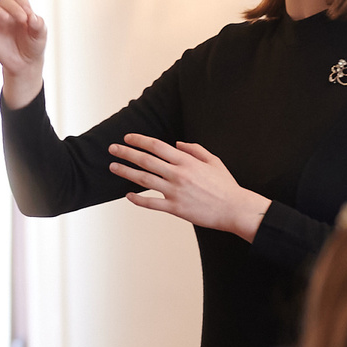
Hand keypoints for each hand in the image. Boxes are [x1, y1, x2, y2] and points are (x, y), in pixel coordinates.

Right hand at [0, 0, 47, 108]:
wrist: (25, 63)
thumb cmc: (33, 44)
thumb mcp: (41, 34)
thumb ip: (39, 24)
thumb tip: (32, 17)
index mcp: (17, 6)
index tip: (29, 13)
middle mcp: (4, 10)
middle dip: (13, 7)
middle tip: (23, 20)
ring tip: (5, 19)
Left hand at [109, 135, 270, 238]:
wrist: (234, 209)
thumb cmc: (225, 185)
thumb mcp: (213, 161)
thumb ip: (194, 150)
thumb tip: (176, 144)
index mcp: (187, 161)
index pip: (157, 146)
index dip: (139, 140)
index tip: (127, 138)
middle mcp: (178, 174)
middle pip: (146, 160)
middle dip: (126, 153)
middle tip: (112, 148)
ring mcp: (175, 192)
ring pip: (144, 180)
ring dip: (126, 172)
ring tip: (113, 167)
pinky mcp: (175, 209)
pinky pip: (151, 203)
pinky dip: (138, 199)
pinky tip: (128, 195)